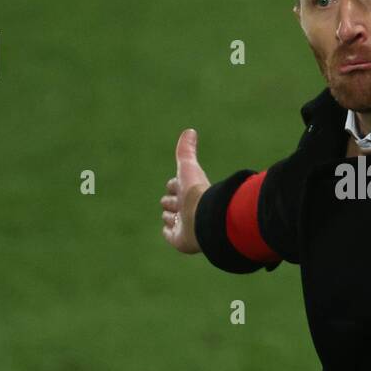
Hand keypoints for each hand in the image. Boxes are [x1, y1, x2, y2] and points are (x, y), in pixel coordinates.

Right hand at [161, 128, 210, 253]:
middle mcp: (186, 208)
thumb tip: (190, 131)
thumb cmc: (196, 192)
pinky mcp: (178, 239)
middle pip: (170, 202)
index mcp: (189, 192)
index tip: (177, 184)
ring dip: (169, 215)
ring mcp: (183, 224)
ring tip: (176, 214)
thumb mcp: (188, 168)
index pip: (175, 186)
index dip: (174, 184)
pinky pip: (169, 234)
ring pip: (168, 217)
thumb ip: (186, 151)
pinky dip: (168, 231)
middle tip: (179, 201)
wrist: (202, 218)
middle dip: (170, 200)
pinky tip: (170, 228)